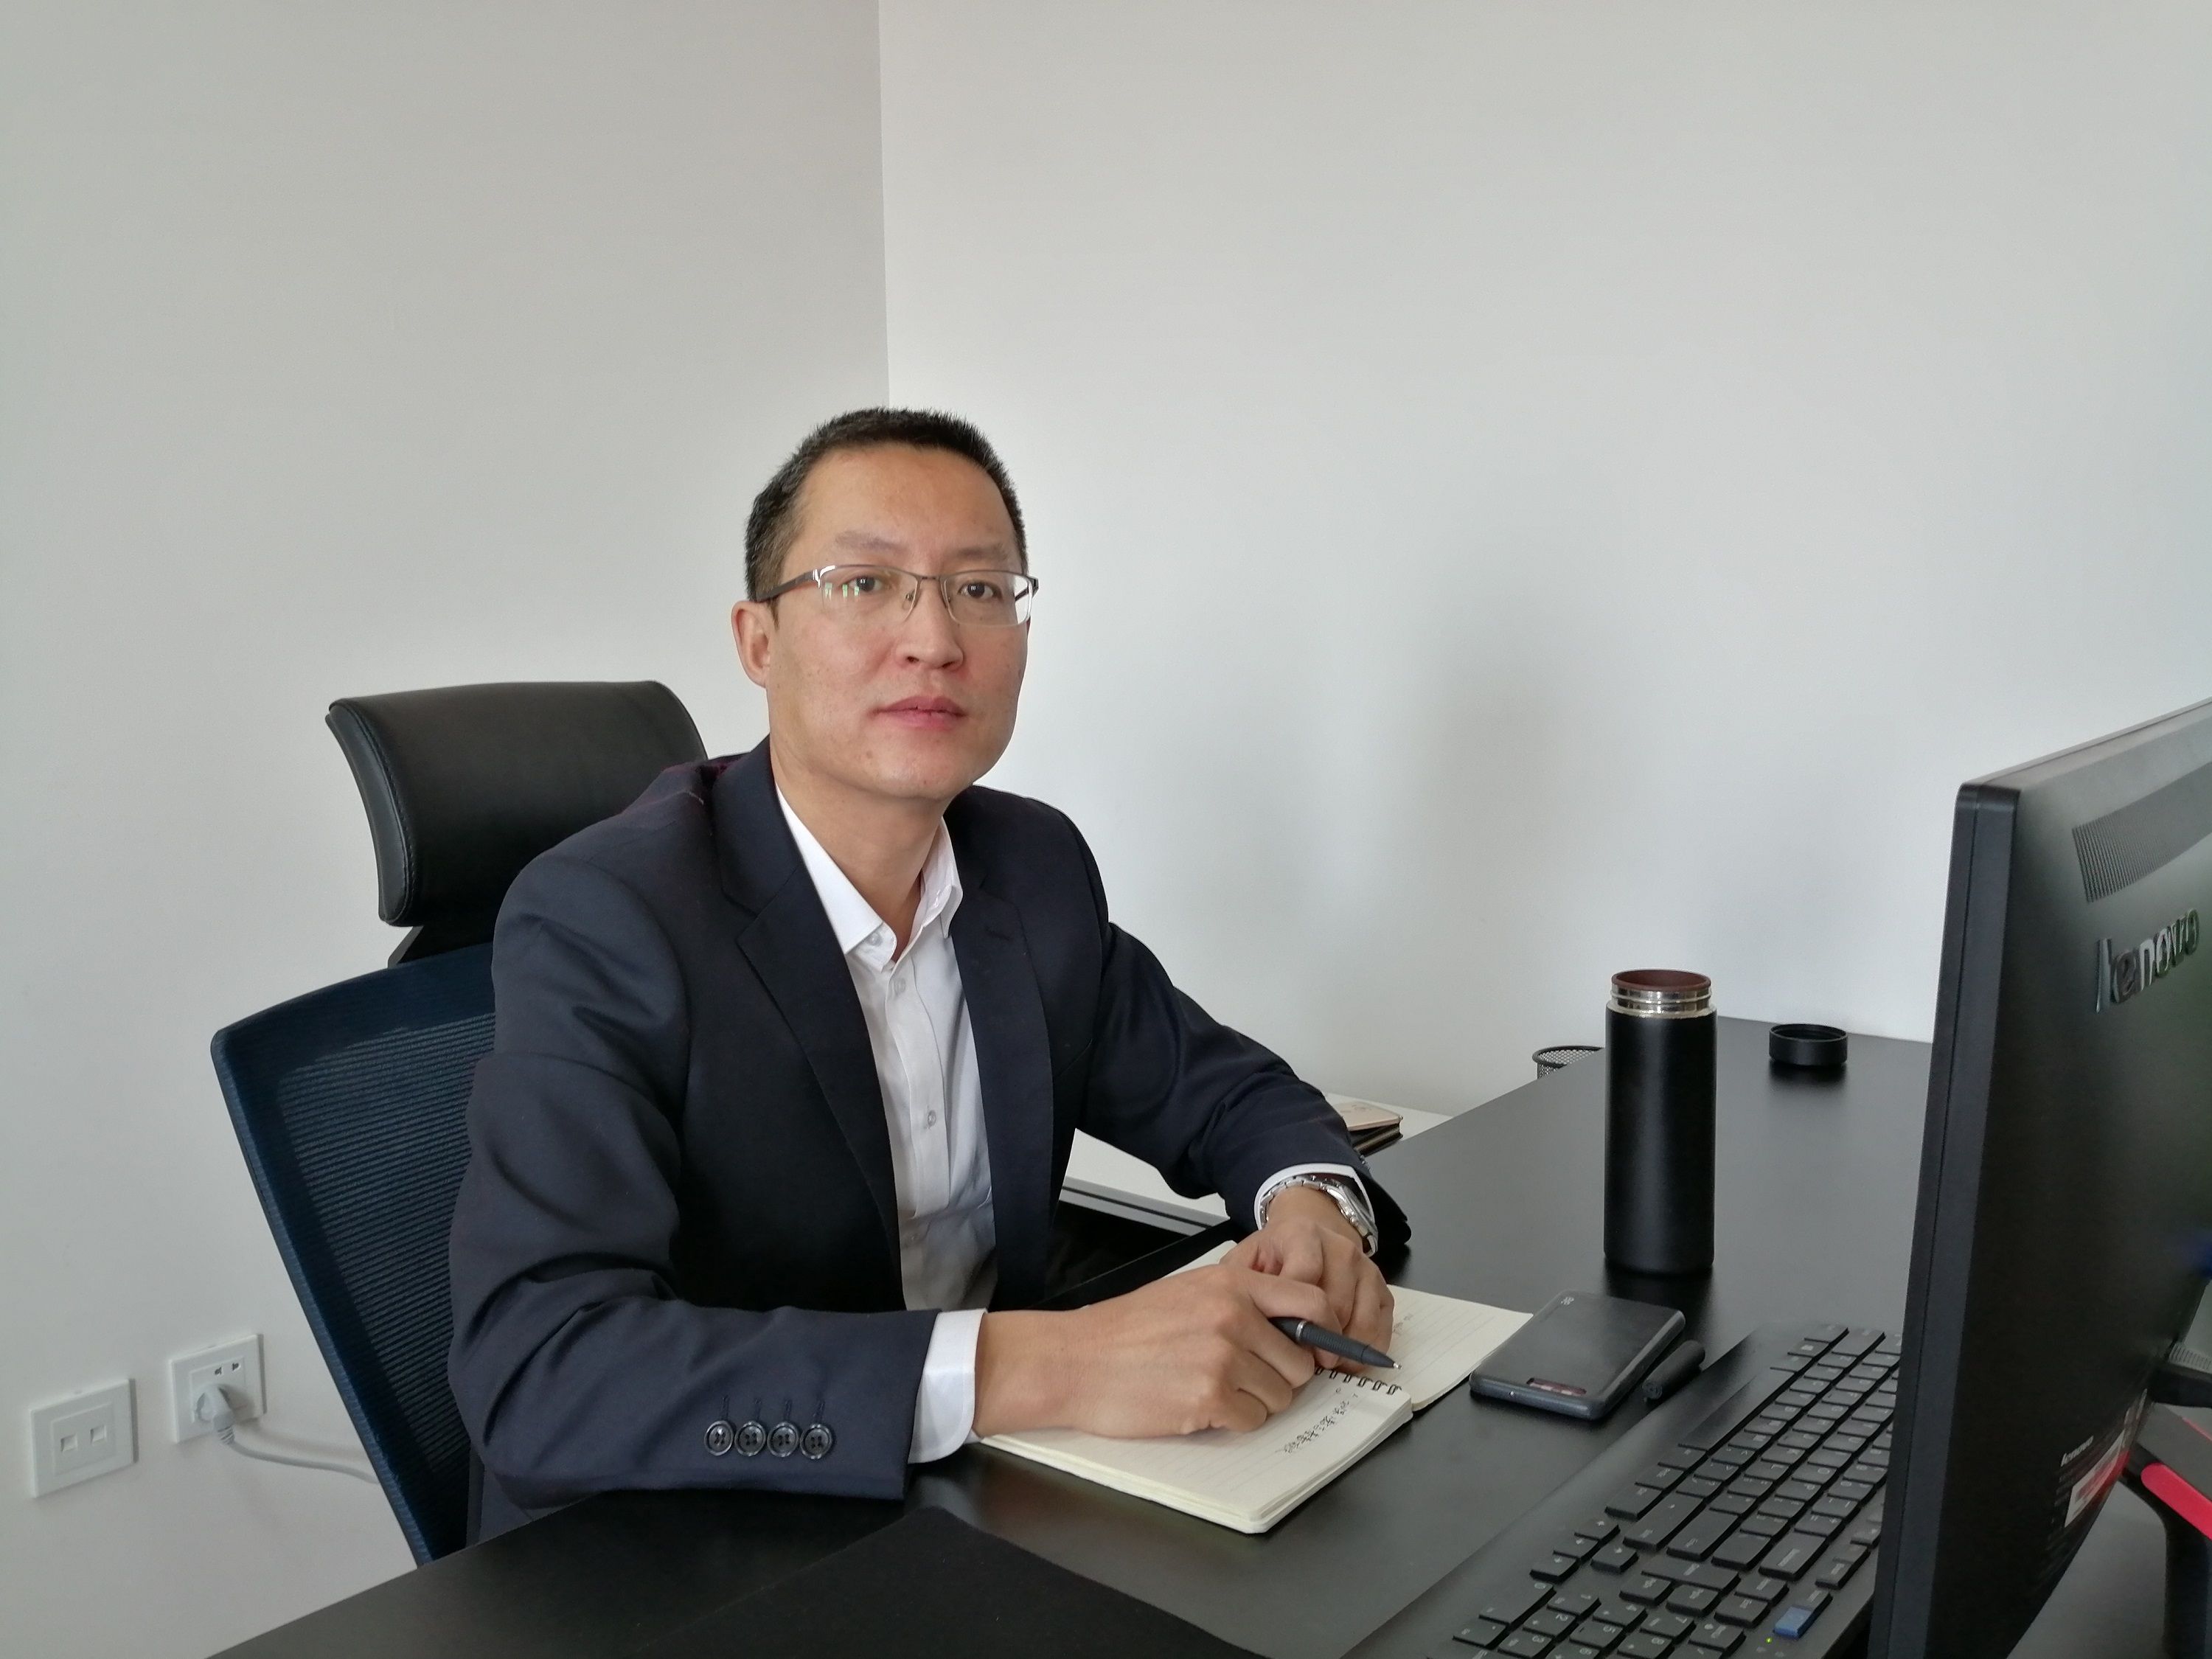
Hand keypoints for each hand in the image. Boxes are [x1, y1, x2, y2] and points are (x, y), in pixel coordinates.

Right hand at [972, 1264, 1336, 1438]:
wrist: (1073, 1360)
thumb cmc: (1125, 1331)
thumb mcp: (1189, 1291)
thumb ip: (1243, 1302)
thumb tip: (1296, 1327)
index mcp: (1232, 1283)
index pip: (1313, 1302)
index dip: (1323, 1332)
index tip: (1315, 1351)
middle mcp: (1234, 1315)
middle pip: (1301, 1362)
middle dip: (1279, 1377)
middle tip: (1239, 1377)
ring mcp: (1224, 1357)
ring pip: (1280, 1396)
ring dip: (1253, 1402)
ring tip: (1210, 1388)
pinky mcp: (1209, 1397)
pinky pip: (1251, 1421)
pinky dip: (1230, 1421)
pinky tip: (1196, 1405)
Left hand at [1224, 1185, 1394, 1369]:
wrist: (1306, 1238)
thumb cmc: (1272, 1259)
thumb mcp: (1246, 1262)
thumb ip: (1240, 1287)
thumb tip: (1250, 1327)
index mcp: (1302, 1234)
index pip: (1303, 1279)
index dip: (1291, 1315)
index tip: (1277, 1339)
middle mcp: (1340, 1246)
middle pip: (1334, 1305)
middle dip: (1315, 1339)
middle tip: (1297, 1359)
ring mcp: (1366, 1268)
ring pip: (1359, 1322)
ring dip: (1340, 1350)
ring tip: (1317, 1360)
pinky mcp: (1383, 1289)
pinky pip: (1380, 1331)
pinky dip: (1363, 1352)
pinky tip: (1341, 1359)